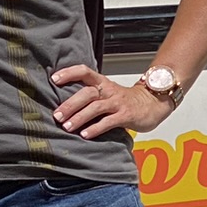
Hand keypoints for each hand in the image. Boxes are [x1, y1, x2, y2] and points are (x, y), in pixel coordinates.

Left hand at [50, 66, 172, 137]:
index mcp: (102, 83)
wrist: (153, 103)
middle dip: (70, 104)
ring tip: (67, 127)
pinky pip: (108, 121)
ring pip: (96, 107)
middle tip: (56, 116)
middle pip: (87, 93)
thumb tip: (64, 106)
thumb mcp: (107, 93)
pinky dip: (95, 128)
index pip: (84, 71)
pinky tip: (85, 135)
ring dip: (79, 117)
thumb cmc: (125, 101)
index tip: (54, 79)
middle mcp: (109, 90)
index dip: (69, 73)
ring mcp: (118, 102)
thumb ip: (90, 97)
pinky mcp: (126, 115)